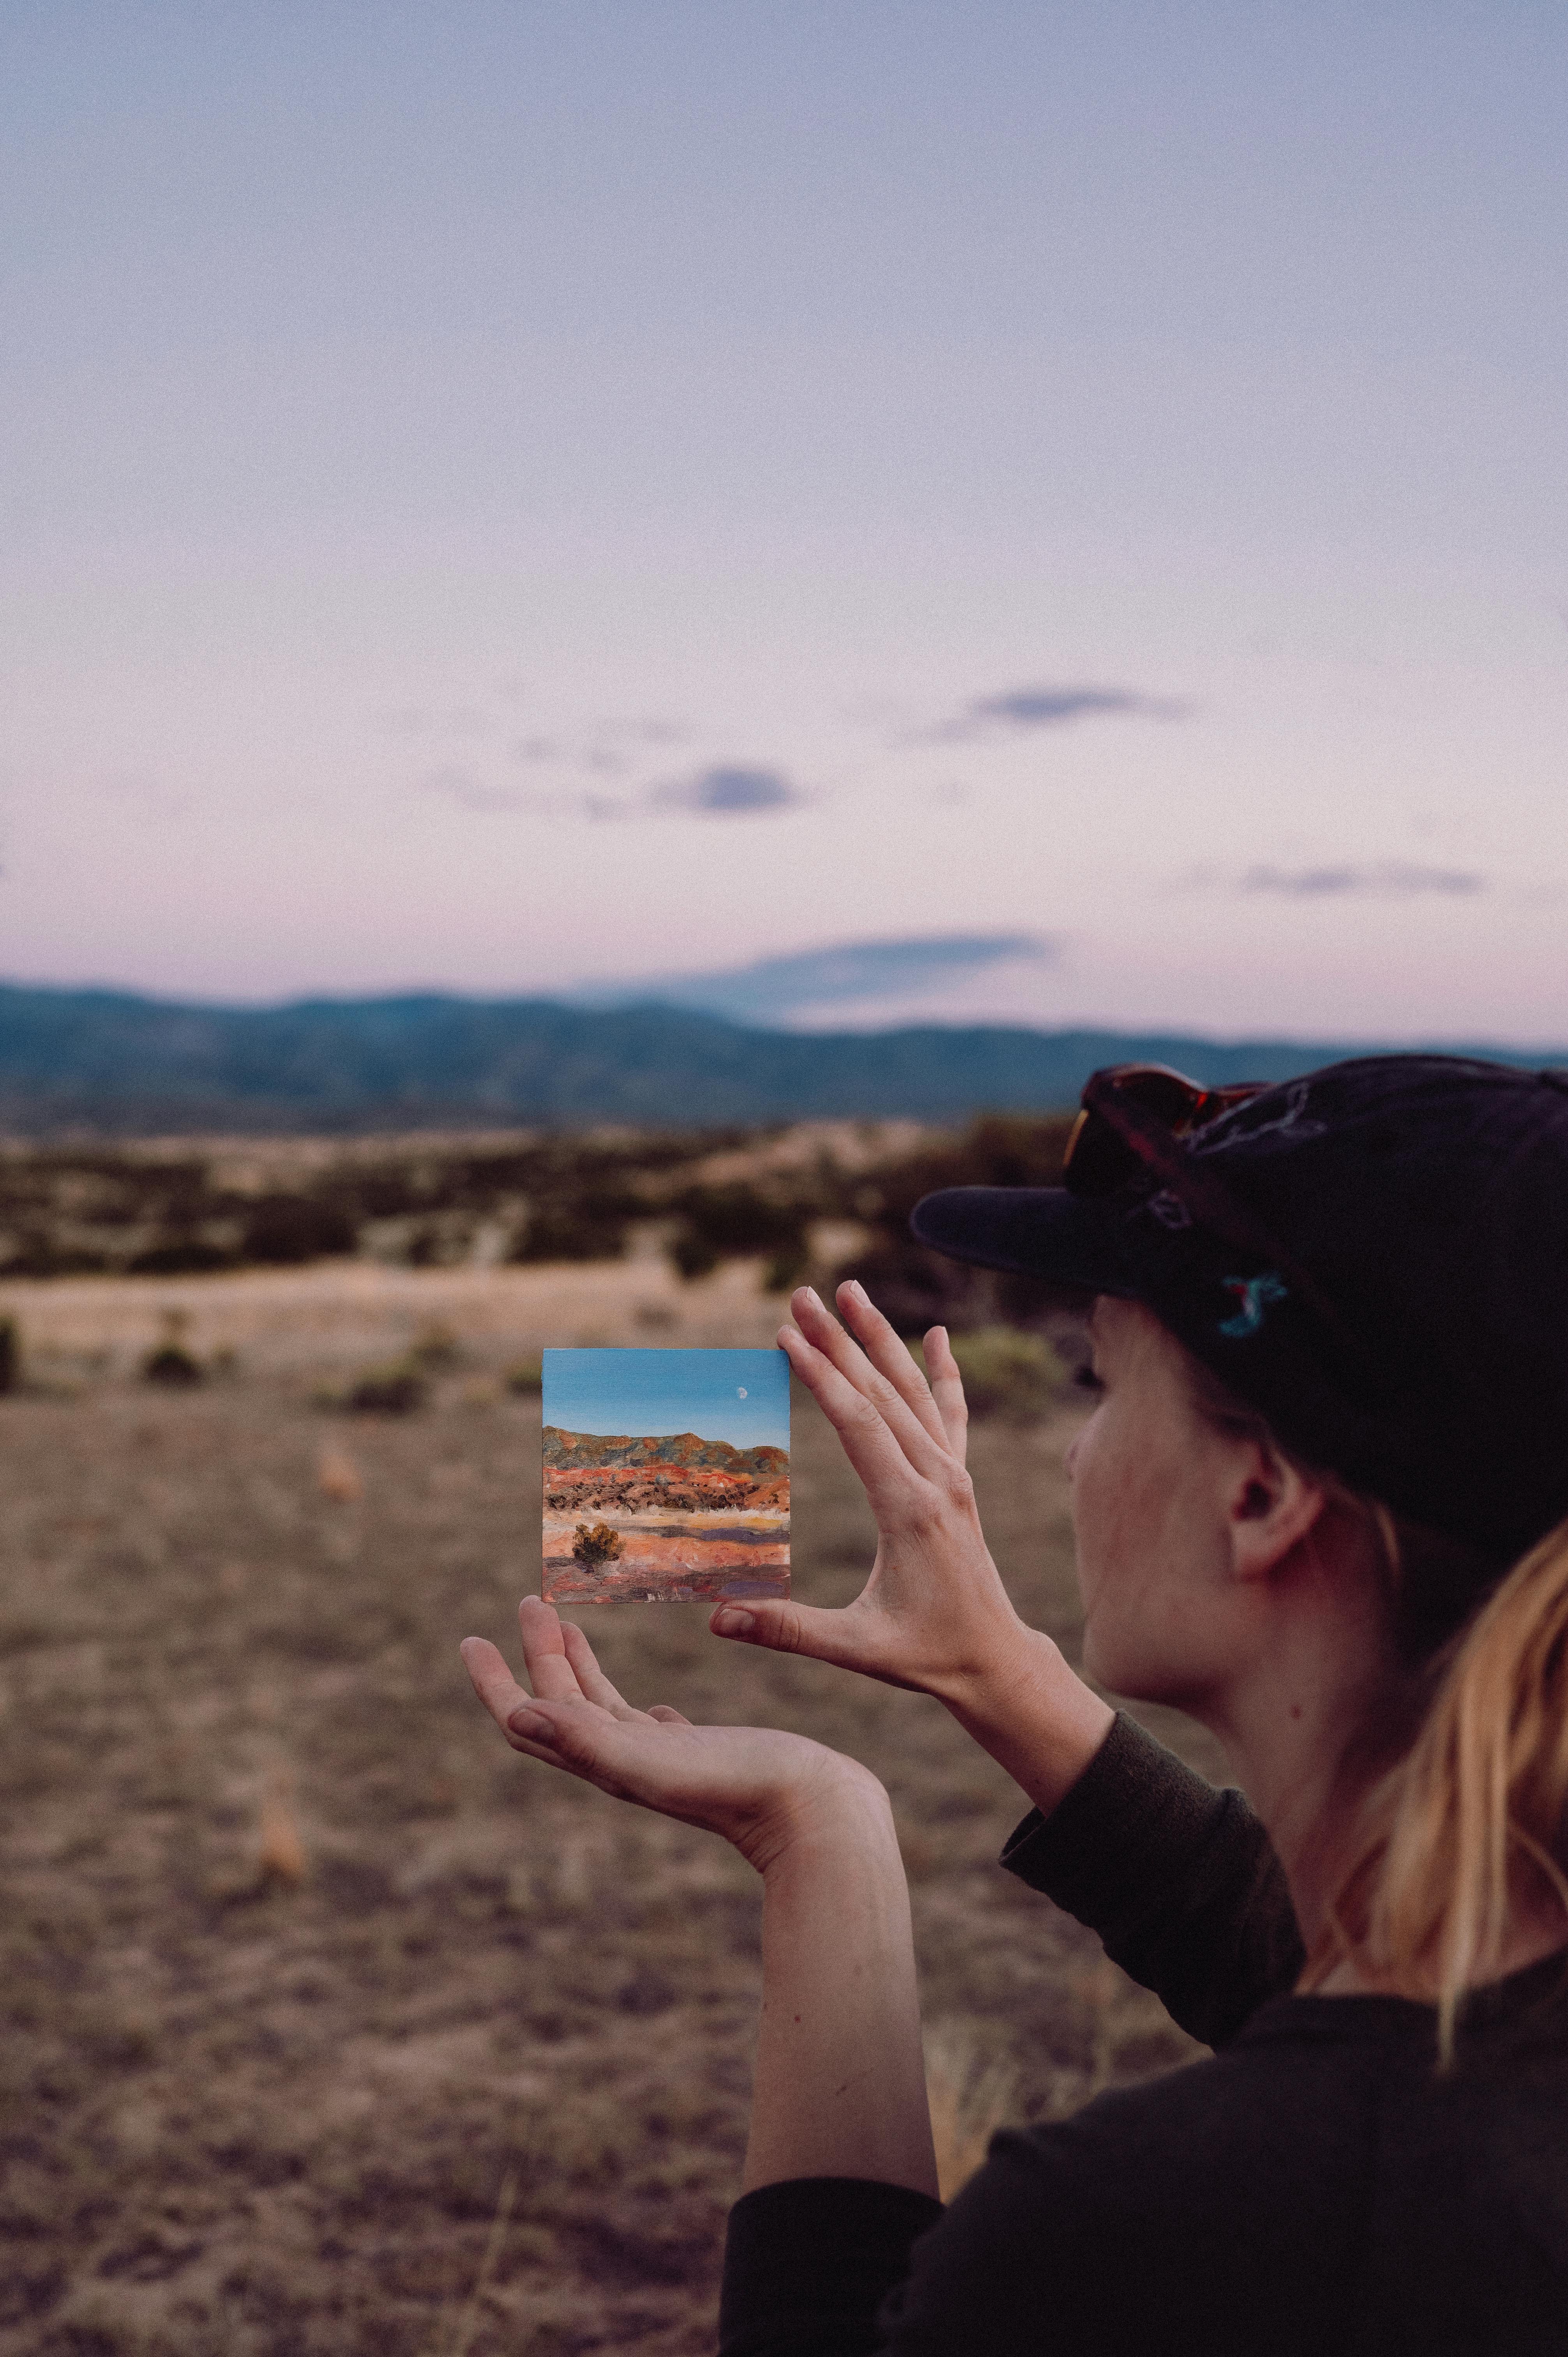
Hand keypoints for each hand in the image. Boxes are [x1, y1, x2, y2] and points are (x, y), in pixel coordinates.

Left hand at [460, 1596, 879, 1874]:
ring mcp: (665, 1760)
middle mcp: (626, 1763)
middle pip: (563, 1704)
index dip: (495, 1683)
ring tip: (567, 1625)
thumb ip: (584, 1738)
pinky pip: (652, 1727)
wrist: (818, 1815)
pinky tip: (642, 1700)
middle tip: (530, 1601)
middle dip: (539, 1654)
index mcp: (605, 1762)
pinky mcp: (703, 1755)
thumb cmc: (739, 1786)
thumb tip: (516, 1714)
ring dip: (580, 1667)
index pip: (530, 1721)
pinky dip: (630, 1702)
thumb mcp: (651, 1759)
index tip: (471, 1638)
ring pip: (605, 1709)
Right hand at [708, 1281, 1024, 1705]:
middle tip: (804, 1294)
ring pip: (914, 1394)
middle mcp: (937, 1481)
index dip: (822, 1377)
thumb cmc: (928, 1655)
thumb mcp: (857, 1648)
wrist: (996, 1661)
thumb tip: (716, 1621)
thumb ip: (788, 1629)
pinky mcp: (960, 1483)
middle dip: (839, 1340)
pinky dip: (943, 1373)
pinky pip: (951, 1415)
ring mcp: (954, 1478)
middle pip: (882, 1395)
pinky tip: (938, 1337)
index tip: (789, 1335)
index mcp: (910, 1510)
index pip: (860, 1426)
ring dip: (880, 1341)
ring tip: (853, 1293)